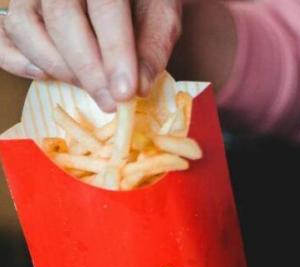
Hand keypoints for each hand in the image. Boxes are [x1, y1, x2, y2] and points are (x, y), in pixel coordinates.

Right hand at [0, 0, 182, 110]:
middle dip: (88, 71)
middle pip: (62, 20)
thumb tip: (139, 86)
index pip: (105, 8)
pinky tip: (47, 76)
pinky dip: (20, 62)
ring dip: (58, 68)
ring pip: (27, 28)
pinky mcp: (18, 8)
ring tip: (91, 88)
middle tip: (111, 102)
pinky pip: (5, 36)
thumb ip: (154, 45)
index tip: (125, 92)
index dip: (115, 53)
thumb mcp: (161, 12)